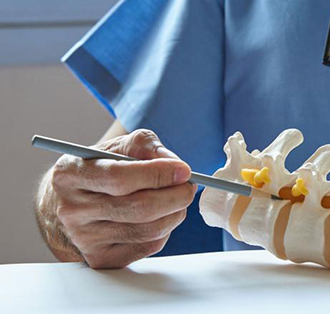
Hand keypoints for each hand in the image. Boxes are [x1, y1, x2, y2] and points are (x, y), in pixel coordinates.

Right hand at [51, 129, 196, 268]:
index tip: (184, 170)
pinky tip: (160, 217)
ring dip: (175, 213)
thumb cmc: (96, 171)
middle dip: (176, 196)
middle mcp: (72, 210)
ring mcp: (84, 238)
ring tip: (178, 200)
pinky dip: (165, 230)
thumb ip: (144, 145)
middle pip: (139, 208)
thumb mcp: (113, 147)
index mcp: (70, 174)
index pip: (119, 177)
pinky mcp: (101, 258)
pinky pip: (148, 246)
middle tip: (189, 187)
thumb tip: (174, 163)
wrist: (66, 206)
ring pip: (149, 230)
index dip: (158, 174)